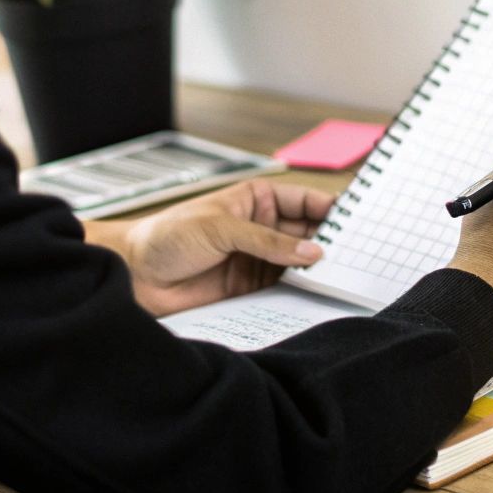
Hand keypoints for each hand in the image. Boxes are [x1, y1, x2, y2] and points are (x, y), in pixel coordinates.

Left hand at [97, 178, 336, 316]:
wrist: (134, 274)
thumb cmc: (167, 236)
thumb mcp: (220, 229)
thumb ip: (267, 242)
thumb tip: (312, 252)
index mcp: (257, 199)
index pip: (305, 201)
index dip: (331, 210)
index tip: (358, 221)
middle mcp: (263, 227)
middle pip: (309, 233)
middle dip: (332, 241)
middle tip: (358, 254)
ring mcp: (258, 257)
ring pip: (301, 261)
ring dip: (319, 268)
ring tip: (344, 275)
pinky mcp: (251, 286)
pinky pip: (286, 286)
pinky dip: (302, 290)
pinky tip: (317, 293)